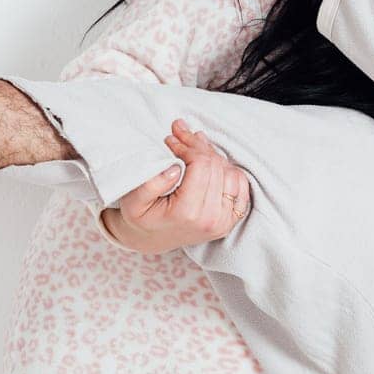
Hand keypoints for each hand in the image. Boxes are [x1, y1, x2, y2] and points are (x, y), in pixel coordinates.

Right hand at [101, 120, 251, 254]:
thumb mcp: (133, 202)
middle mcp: (211, 218)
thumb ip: (151, 184)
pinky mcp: (231, 219)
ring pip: (231, 172)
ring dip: (212, 154)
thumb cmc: (141, 218)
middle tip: (180, 134)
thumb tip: (176, 168)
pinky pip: (241, 185)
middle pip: (216, 165)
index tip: (171, 141)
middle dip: (197, 145)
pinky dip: (228, 169)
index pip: (201, 165)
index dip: (187, 146)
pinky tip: (210, 161)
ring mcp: (224, 220)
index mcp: (188, 213)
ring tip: (193, 146)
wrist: (151, 239)